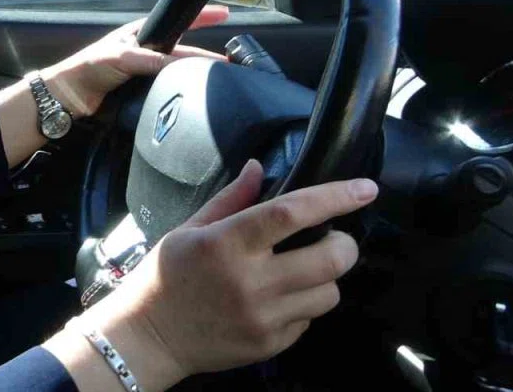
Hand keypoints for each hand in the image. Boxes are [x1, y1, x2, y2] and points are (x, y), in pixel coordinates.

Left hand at [43, 5, 229, 117]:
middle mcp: (147, 51)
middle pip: (184, 52)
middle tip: (230, 64)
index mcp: (142, 33)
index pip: (178, 21)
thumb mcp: (123, 58)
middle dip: (206, 57)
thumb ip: (153, 60)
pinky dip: (180, 93)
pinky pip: (167, 90)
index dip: (202, 17)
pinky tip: (193, 98)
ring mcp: (146, 72)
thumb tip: (183, 65)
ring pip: (177, 73)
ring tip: (220, 82)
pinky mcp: (143, 92)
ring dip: (195, 77)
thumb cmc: (89, 67)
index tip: (224, 14)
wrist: (70, 96)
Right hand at [79, 160, 377, 386]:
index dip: (336, 197)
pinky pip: (309, 320)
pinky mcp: (269, 344)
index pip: (293, 213)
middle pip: (329, 259)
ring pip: (329, 293)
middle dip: (344, 244)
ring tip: (300, 272)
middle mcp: (249, 281)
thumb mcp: (189, 229)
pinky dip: (303, 305)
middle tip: (334, 239)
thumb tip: (258, 168)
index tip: (364, 189)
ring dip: (325, 278)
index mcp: (226, 243)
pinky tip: (278, 299)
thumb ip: (231, 199)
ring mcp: (262, 317)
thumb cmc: (165, 277)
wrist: (148, 336)